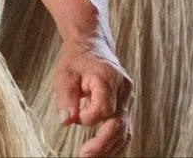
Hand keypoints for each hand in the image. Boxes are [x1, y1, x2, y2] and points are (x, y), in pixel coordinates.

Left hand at [50, 37, 132, 157]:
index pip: (104, 109)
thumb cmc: (76, 60)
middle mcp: (124, 90)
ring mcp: (128, 99)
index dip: (88, 117)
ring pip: (124, 131)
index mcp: (109, 78)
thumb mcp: (64, 74)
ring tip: (90, 157)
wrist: (92, 46)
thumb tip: (67, 121)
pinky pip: (124, 130)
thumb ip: (65, 97)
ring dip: (109, 148)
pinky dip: (114, 143)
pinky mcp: (126, 107)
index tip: (74, 115)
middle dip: (102, 144)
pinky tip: (103, 153)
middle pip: (118, 124)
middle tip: (84, 155)